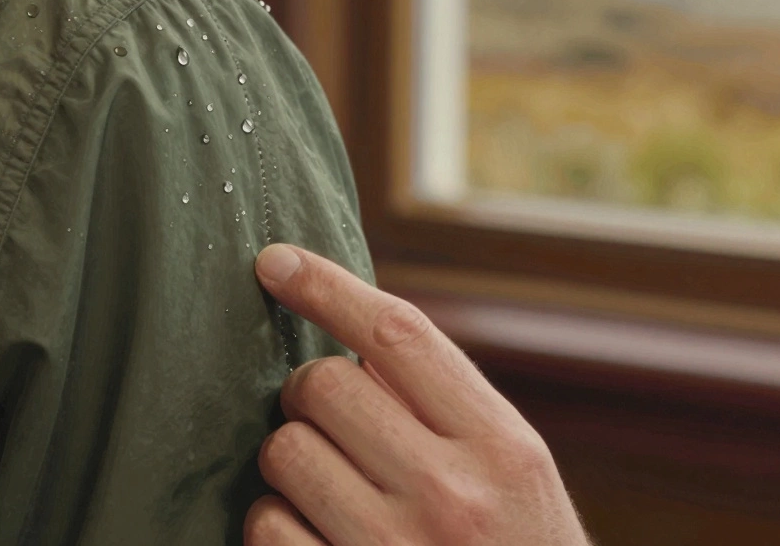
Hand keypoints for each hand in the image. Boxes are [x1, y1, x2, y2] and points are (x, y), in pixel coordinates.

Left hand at [246, 244, 591, 545]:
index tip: (274, 261)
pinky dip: (276, 522)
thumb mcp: (513, 471)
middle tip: (331, 420)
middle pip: (322, 387)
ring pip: (283, 452)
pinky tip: (315, 534)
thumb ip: (446, 404)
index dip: (325, 286)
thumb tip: (349, 330)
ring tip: (333, 486)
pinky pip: (266, 525)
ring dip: (292, 460)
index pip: (397, 334)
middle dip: (309, 394)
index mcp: (501, 447)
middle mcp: (449, 495)